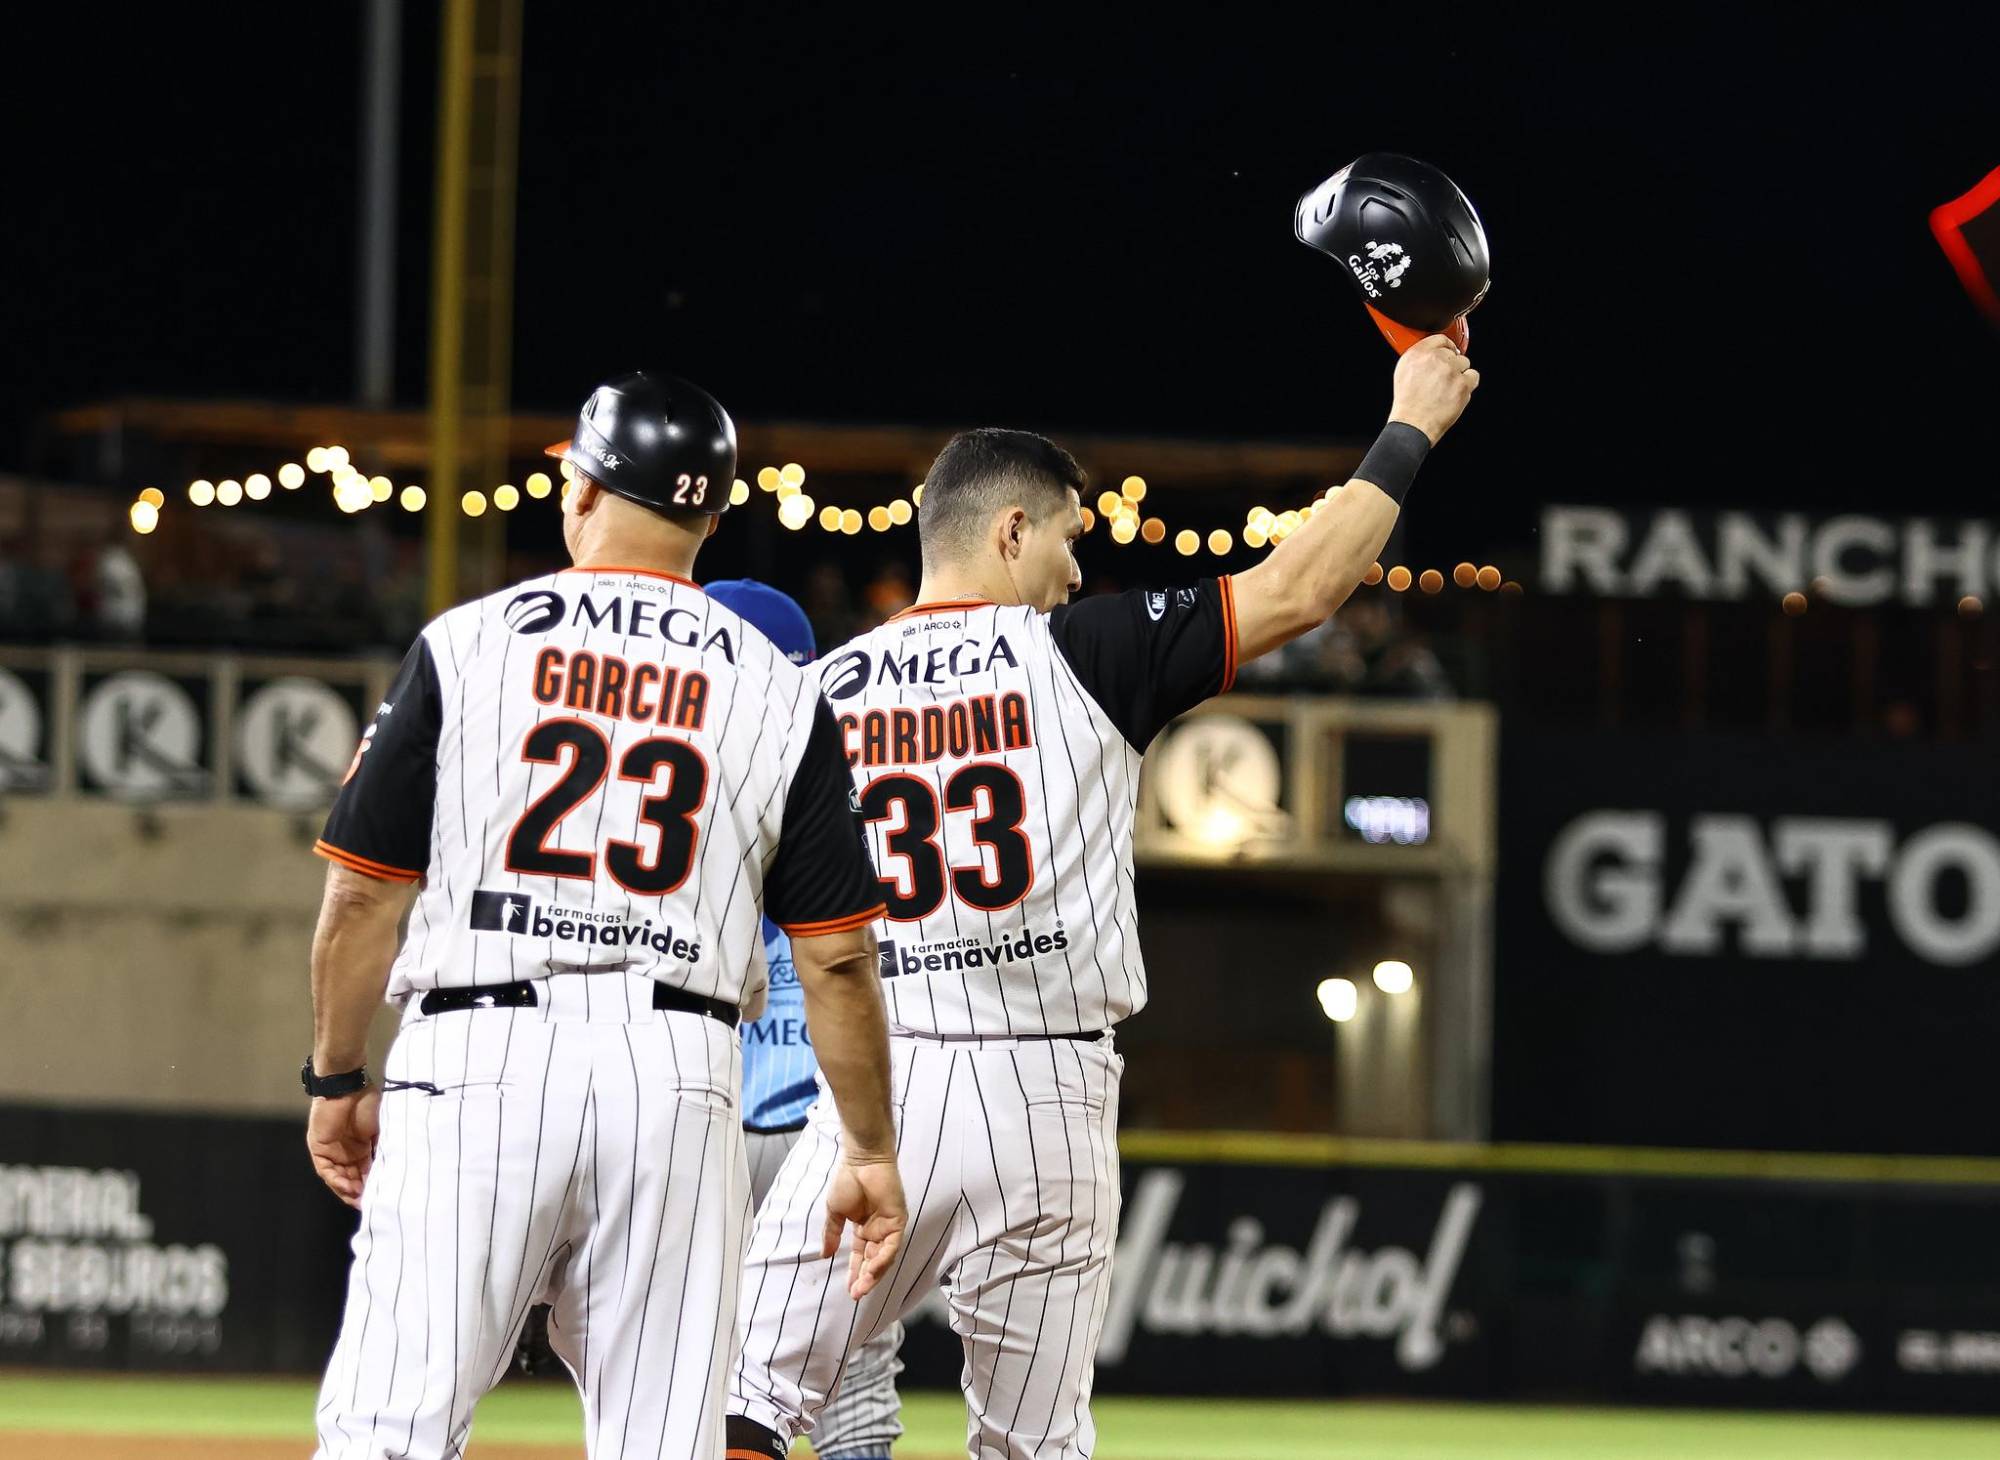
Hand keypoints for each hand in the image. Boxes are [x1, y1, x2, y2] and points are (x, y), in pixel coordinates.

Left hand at [307, 1088, 381, 1208]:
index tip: (384, 1196)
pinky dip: (337, 1181)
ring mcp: (333, 1152)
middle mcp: (347, 1153)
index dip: (374, 1185)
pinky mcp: (319, 1149)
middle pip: (353, 1179)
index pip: (367, 1172)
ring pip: (339, 1179)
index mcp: (363, 1148)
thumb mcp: (381, 1129)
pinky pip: (327, 1171)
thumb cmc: (368, 1102)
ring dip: (349, 1190)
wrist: (347, 1086)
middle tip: (371, 1203)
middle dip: (362, 1192)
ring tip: (360, 1199)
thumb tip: (393, 1169)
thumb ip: (383, 1148)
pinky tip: (348, 1187)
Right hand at [822, 1153, 906, 1299]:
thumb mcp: (834, 1213)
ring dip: (874, 1274)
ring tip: (862, 1288)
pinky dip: (882, 1259)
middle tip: (856, 1295)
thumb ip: (831, 1234)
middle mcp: (878, 1231)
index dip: (855, 1273)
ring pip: (884, 1257)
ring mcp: (889, 1226)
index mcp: (864, 1229)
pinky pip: (891, 1246)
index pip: (861, 1257)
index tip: (848, 1290)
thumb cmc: (847, 1181)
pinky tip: (872, 1270)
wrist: (860, 1161)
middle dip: (865, 1279)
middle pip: (874, 1261)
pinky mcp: (897, 1221)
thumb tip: (824, 1256)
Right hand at [1388, 334, 1480, 445]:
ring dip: (1459, 374)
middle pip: (1453, 352)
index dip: (1446, 346)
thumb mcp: (1403, 372)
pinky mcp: (1463, 384)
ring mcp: (1450, 371)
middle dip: (1451, 364)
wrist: (1413, 424)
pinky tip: (1457, 392)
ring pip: (1465, 363)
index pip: (1440, 338)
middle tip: (1443, 379)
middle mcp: (1434, 359)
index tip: (1449, 352)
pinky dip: (1468, 384)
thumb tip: (1433, 350)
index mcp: (1417, 353)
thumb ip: (1418, 357)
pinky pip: (1474, 376)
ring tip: (1448, 388)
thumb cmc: (1407, 403)